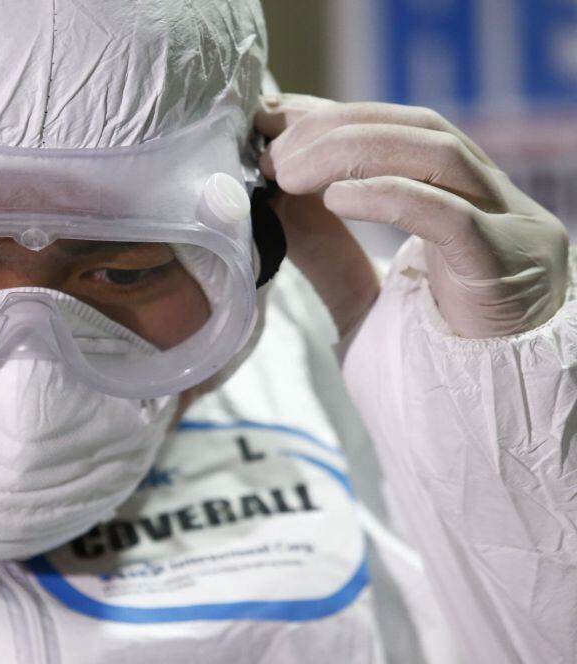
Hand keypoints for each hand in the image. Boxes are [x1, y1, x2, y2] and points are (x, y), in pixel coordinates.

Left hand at [256, 94, 568, 338]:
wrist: (477, 430)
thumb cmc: (428, 366)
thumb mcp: (362, 295)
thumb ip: (327, 249)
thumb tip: (273, 202)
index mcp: (466, 201)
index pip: (401, 130)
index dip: (334, 115)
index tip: (272, 117)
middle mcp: (496, 203)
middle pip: (418, 131)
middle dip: (335, 130)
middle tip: (272, 153)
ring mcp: (510, 229)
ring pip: (436, 156)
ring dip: (352, 152)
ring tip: (288, 172)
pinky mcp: (505, 265)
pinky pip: (448, 216)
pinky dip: (387, 197)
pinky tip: (335, 199)